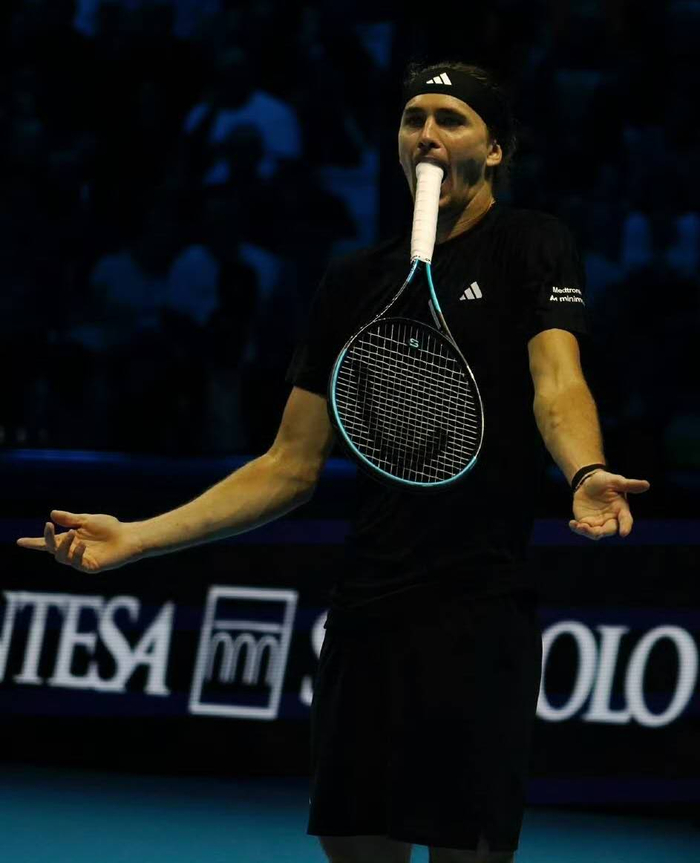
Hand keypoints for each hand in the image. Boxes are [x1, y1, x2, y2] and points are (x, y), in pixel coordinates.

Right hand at [16, 510, 143, 572]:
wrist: (129, 537)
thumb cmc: (110, 528)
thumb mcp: (87, 520)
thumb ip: (70, 519)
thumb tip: (51, 514)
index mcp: (70, 539)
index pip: (48, 542)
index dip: (34, 542)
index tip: (19, 541)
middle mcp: (72, 550)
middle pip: (52, 549)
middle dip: (47, 539)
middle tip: (48, 527)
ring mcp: (80, 560)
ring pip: (62, 557)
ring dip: (63, 545)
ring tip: (71, 532)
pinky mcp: (90, 567)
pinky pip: (77, 563)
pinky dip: (76, 553)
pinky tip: (81, 544)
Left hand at [569, 470, 649, 539]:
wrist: (588, 482)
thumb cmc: (605, 481)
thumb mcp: (616, 481)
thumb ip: (629, 484)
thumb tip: (647, 484)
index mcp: (621, 510)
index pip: (626, 520)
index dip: (626, 527)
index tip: (624, 533)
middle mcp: (611, 519)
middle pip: (609, 530)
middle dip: (602, 531)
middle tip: (591, 529)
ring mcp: (598, 522)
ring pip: (596, 533)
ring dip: (588, 532)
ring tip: (579, 525)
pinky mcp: (586, 522)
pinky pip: (583, 529)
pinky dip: (577, 529)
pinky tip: (572, 523)